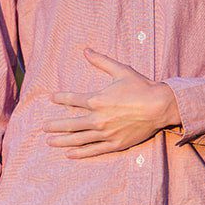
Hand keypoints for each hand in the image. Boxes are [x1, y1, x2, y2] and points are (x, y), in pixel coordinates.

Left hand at [45, 49, 179, 157]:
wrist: (160, 106)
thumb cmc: (141, 87)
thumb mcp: (121, 70)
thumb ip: (101, 61)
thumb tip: (86, 50)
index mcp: (97, 99)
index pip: (72, 100)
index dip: (60, 98)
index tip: (52, 98)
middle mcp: (97, 118)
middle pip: (69, 124)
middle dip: (54, 125)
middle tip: (44, 127)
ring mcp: (105, 133)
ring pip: (77, 139)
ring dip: (61, 141)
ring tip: (49, 142)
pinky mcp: (114, 144)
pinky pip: (93, 150)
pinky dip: (79, 153)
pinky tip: (69, 154)